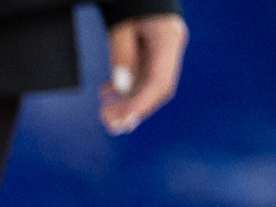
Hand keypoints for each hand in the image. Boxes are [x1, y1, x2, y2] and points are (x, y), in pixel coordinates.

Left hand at [102, 15, 186, 133]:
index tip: (124, 121)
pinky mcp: (154, 52)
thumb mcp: (122, 25)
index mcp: (169, 39)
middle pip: (157, 89)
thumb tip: (122, 86)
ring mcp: (164, 50)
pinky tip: (106, 94)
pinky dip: (125, 89)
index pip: (159, 83)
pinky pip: (142, 77)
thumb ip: (122, 53)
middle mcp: (171, 47)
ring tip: (104, 114)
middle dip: (134, 109)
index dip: (141, 105)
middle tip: (110, 125)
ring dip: (127, 103)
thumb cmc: (129, 2)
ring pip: (149, 86)